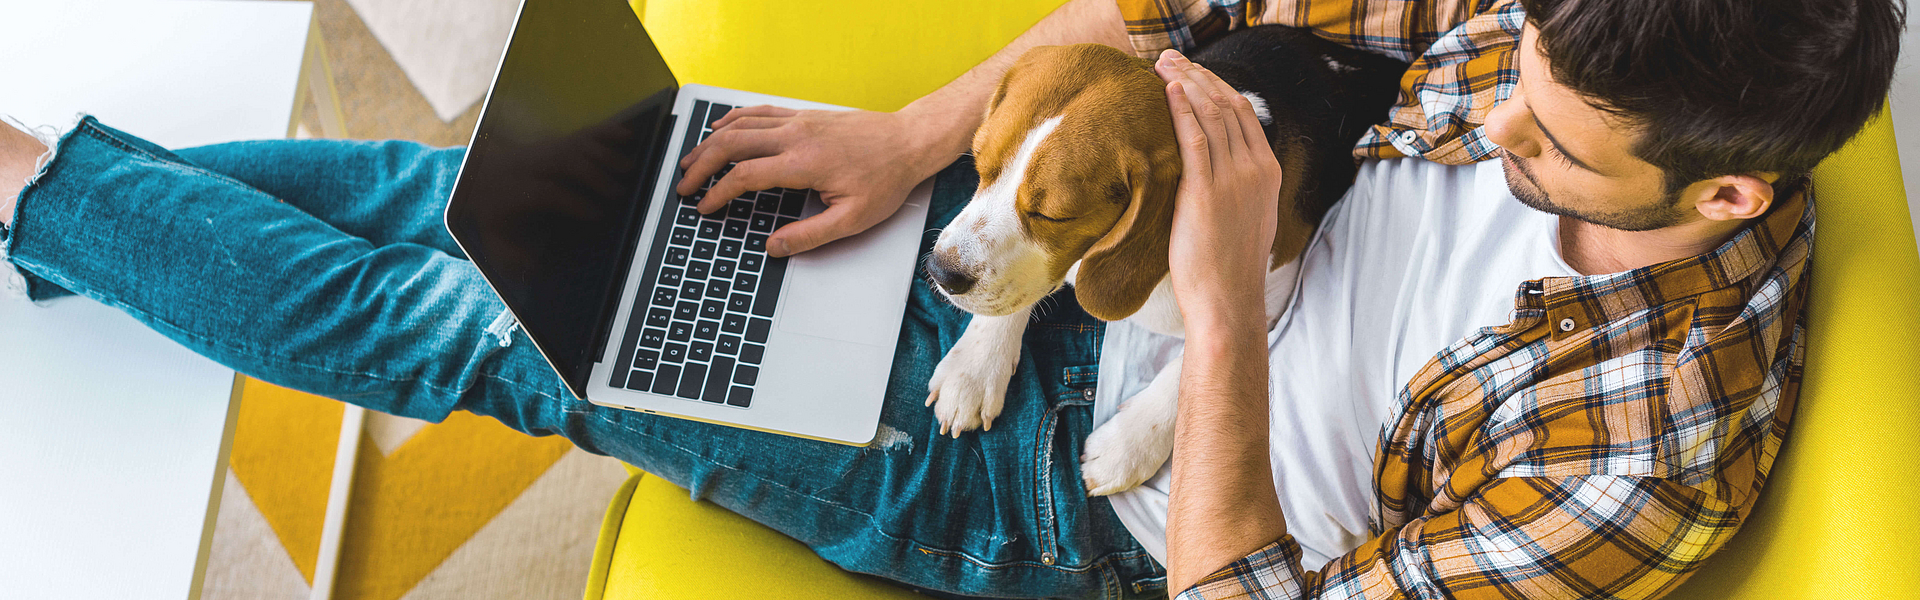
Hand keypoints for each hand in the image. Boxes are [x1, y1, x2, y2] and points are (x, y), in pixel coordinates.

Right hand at [675, 107, 951, 256]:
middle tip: (684, 185)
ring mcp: (798, 121)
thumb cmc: (886, 178)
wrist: (909, 141)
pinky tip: (720, 128)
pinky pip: (759, 112)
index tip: (705, 207)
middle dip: (701, 165)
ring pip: (740, 124)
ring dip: (710, 142)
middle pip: (731, 144)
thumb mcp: (853, 219)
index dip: (718, 194)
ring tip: (691, 160)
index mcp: (803, 164)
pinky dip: (734, 119)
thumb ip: (810, 235)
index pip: (744, 176)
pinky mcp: (804, 114)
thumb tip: (775, 247)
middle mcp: (795, 136)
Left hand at [1153, 50, 1281, 325]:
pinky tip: (1167, 91)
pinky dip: (1181, 110)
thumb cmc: (1229, 267)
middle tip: (1170, 59)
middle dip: (1197, 75)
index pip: (1243, 112)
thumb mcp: (1247, 218)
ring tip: (1161, 66)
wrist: (1228, 301)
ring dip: (1185, 84)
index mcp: (1267, 172)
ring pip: (1210, 116)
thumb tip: (1216, 171)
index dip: (1215, 85)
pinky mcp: (1206, 193)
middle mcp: (1254, 169)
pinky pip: (1194, 140)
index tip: (1192, 71)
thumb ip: (1239, 187)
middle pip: (1225, 105)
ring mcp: (1232, 180)